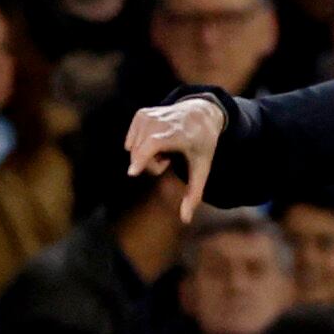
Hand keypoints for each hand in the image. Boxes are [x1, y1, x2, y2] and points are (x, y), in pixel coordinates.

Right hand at [124, 97, 225, 222]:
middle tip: (169, 158)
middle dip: (152, 165)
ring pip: (133, 149)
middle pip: (141, 155)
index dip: (142, 159)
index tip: (132, 172)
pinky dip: (141, 144)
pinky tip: (158, 138)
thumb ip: (194, 194)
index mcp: (177, 134)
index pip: (153, 146)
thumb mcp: (203, 168)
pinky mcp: (141, 114)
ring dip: (147, 155)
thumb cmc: (202, 144)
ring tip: (167, 147)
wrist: (201, 113)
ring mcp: (149, 115)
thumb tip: (185, 220)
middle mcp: (161, 122)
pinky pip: (131, 141)